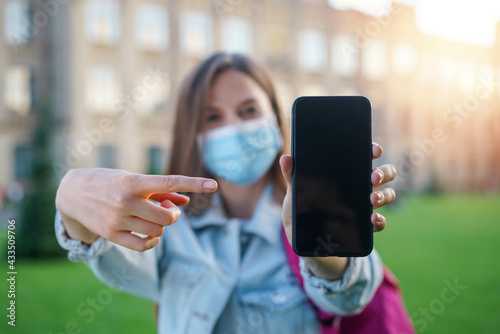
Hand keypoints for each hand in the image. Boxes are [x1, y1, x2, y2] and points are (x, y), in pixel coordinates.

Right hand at [56, 168, 217, 251]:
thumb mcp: (134, 180)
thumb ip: (160, 191)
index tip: (214, 184)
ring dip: (162, 227)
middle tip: (167, 210)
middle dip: (173, 216)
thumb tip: (185, 202)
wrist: (71, 192)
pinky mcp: (111, 235)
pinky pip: (144, 245)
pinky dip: (154, 241)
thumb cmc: (110, 182)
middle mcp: (125, 200)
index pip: (169, 182)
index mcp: (133, 181)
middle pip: (166, 217)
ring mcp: (118, 219)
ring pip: (157, 231)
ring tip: (153, 217)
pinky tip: (152, 234)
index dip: (193, 183)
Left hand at [279, 143, 396, 278]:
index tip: (374, 150)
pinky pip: (379, 222)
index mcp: (345, 174)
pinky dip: (380, 220)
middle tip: (373, 177)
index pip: (364, 157)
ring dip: (384, 195)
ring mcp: (364, 206)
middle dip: (383, 172)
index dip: (373, 150)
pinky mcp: (364, 227)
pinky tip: (373, 218)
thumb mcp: (294, 193)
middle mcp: (359, 187)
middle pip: (383, 173)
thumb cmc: (301, 211)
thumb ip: (292, 175)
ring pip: (387, 195)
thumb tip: (285, 158)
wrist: (303, 241)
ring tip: (372, 199)